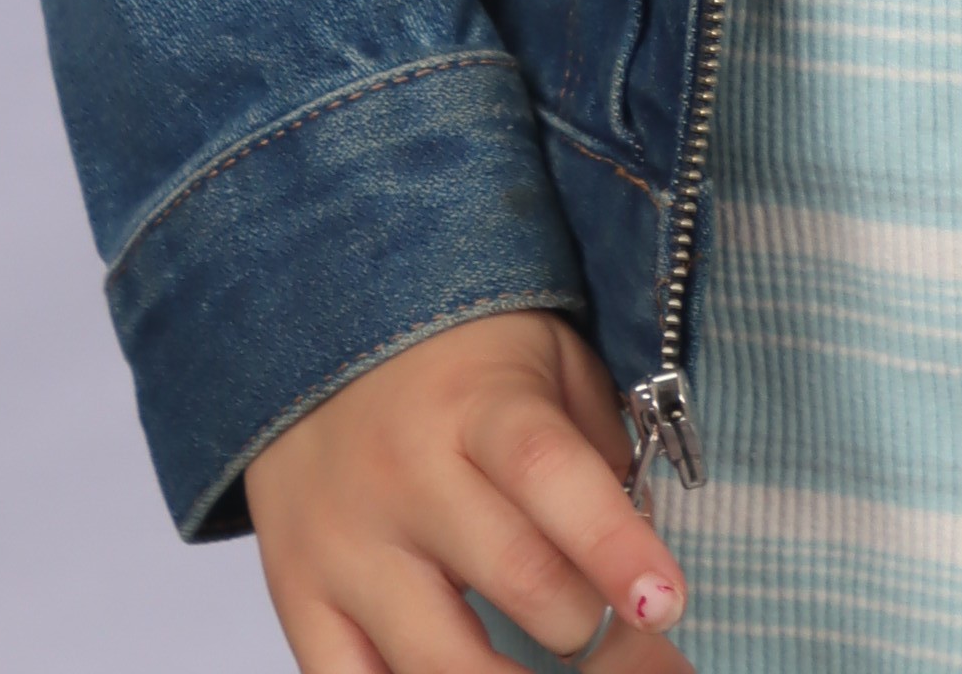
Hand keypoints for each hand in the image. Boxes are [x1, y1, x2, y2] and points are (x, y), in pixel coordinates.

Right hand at [248, 311, 690, 673]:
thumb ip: (596, 449)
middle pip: (513, 580)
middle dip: (587, 627)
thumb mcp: (546, 357)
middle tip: (628, 640)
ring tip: (557, 673)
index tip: (665, 603)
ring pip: (437, 662)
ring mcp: (343, 545)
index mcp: (476, 403)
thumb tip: (638, 557)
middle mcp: (404, 476)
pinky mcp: (296, 595)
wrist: (307, 321)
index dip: (614, 545)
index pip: (550, 474)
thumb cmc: (455, 351)